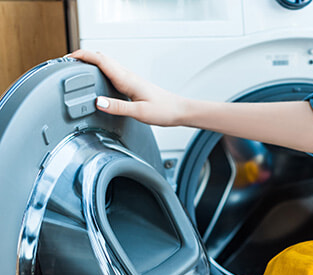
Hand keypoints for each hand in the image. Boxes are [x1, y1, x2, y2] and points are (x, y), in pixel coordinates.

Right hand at [69, 49, 187, 125]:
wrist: (179, 111)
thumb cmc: (164, 111)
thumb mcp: (139, 113)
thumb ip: (118, 108)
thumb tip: (97, 103)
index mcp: (126, 79)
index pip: (100, 60)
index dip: (81, 56)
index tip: (66, 59)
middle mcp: (127, 76)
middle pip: (100, 58)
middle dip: (82, 57)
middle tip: (66, 63)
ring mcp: (129, 79)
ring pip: (106, 64)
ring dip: (90, 62)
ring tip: (76, 69)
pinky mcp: (132, 84)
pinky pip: (111, 72)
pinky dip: (99, 70)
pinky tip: (95, 80)